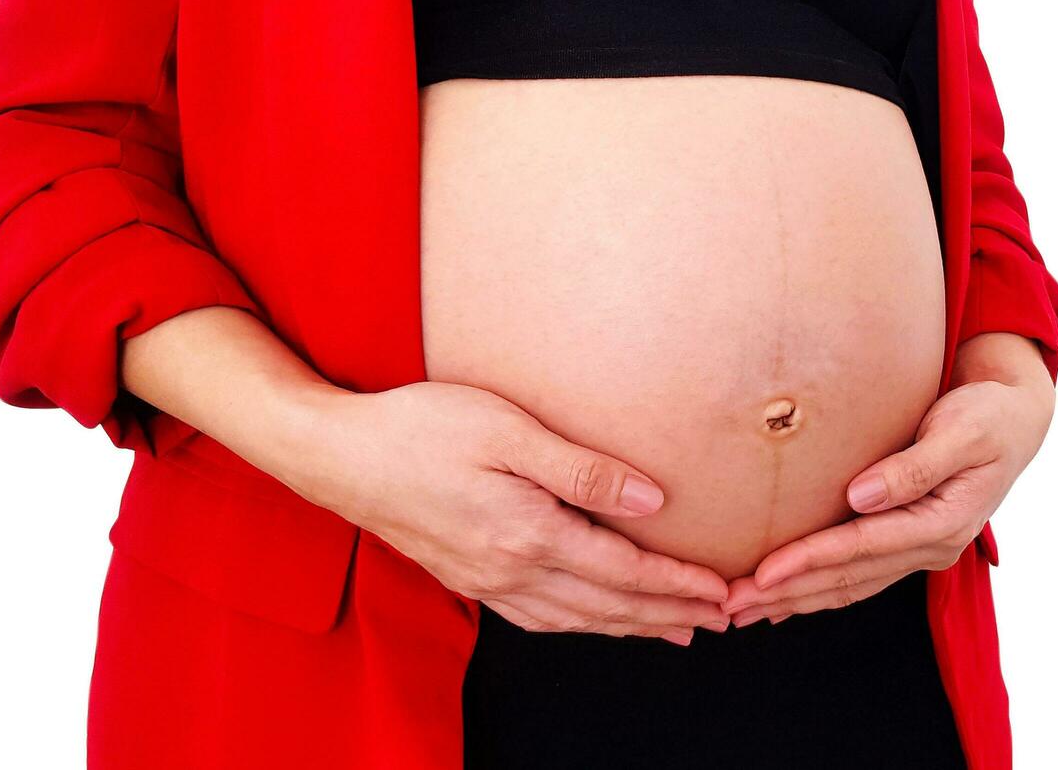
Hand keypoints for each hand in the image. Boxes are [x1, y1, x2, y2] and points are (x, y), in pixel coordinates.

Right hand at [277, 381, 731, 644]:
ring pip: (577, 619)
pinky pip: (540, 617)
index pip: (624, 570)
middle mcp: (510, 571)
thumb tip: (650, 502)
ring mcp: (486, 581)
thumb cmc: (419, 427)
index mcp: (527, 535)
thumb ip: (582, 469)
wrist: (334, 455)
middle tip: (722, 618)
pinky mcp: (468, 578)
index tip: (724, 590)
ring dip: (631, 626)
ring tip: (676, 629)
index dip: (679, 584)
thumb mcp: (507, 431)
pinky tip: (597, 619)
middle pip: (608, 605)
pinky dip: (583, 623)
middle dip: (670, 614)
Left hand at [721, 336, 1056, 625]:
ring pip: (849, 586)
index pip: (863, 548)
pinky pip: (858, 576)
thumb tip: (862, 496)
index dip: (809, 561)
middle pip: (848, 579)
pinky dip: (818, 589)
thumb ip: (915, 466)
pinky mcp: (910, 542)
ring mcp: (922, 550)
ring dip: (795, 600)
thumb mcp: (963, 431)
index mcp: (944, 523)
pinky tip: (784, 600)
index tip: (761, 574)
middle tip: (731, 605)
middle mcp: (932, 547)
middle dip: (787, 594)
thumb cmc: (990, 415)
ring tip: (743, 611)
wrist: (1018, 419)